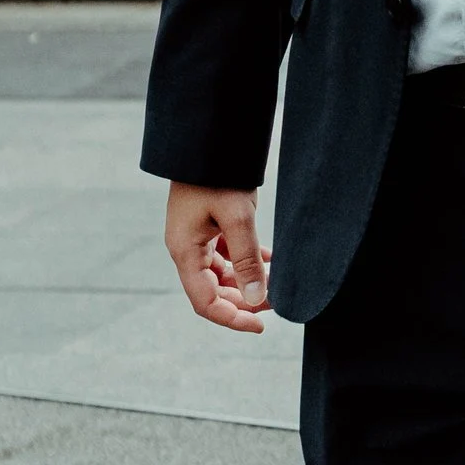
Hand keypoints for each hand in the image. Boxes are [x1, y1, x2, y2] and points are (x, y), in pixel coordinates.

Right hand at [167, 182, 270, 331]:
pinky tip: (272, 263)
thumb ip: (247, 259)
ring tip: (278, 284)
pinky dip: (249, 262)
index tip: (261, 325)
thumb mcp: (237, 217)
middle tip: (278, 303)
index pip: (205, 301)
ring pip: (223, 275)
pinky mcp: (210, 227)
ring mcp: (198, 239)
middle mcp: (188, 250)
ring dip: (249, 283)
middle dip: (245, 301)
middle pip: (214, 292)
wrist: (208, 139)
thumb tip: (259, 299)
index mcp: (185, 252)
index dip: (232, 318)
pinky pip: (229, 256)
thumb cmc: (218, 175)